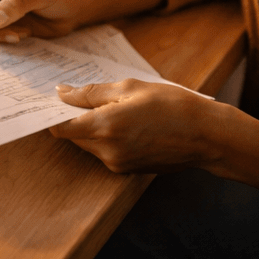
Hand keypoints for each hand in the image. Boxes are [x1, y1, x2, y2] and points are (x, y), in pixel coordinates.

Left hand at [48, 80, 230, 173]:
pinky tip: (128, 124)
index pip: (61, 127)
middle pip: (74, 136)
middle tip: (88, 98)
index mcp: (105, 126)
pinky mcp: (127, 170)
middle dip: (75, 119)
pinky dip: (108, 139)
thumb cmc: (172, 104)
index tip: (54, 101)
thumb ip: (91, 93)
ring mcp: (117, 164)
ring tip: (116, 109)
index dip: (53, 114)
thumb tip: (62, 93)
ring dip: (92, 129)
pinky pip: (106, 153)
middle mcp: (107, 150)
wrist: (205, 135)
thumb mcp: (130, 87)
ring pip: (89, 145)